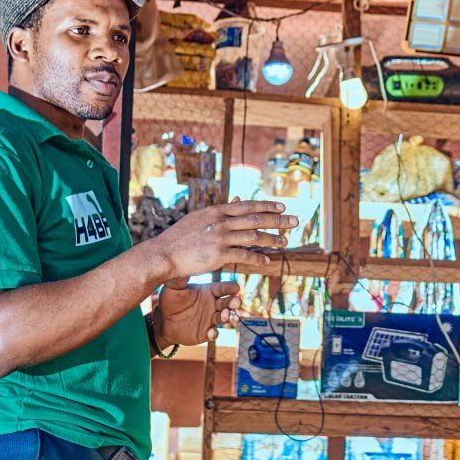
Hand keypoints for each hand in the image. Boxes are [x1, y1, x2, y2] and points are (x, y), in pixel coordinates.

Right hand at [149, 200, 298, 279]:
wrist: (163, 254)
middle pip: (255, 219)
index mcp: (217, 210)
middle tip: (295, 221)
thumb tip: (238, 198)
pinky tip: (268, 261)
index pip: (247, 206)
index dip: (266, 206)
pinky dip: (258, 258)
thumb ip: (221, 210)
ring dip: (272, 239)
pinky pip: (244, 256)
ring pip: (253, 237)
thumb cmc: (180, 236)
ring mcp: (220, 238)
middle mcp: (221, 221)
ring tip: (285, 242)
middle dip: (278, 220)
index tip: (282, 207)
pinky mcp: (218, 255)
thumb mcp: (200, 217)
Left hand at [153, 278, 240, 347]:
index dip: (230, 287)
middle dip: (233, 301)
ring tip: (225, 315)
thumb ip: (179, 278)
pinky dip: (214, 333)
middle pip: (227, 302)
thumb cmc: (170, 301)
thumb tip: (182, 262)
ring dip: (226, 316)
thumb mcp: (173, 288)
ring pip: (223, 317)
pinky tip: (211, 332)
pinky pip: (213, 333)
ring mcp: (211, 319)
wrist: (163, 322)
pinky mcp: (206, 333)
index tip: (236, 287)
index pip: (222, 288)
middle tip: (236, 301)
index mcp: (208, 291)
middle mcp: (213, 304)